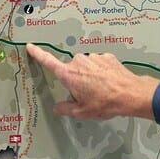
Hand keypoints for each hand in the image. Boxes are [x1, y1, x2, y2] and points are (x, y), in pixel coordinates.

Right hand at [25, 43, 158, 120]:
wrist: (129, 93)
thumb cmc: (103, 103)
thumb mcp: (81, 111)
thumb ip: (65, 108)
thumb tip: (57, 107)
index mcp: (68, 74)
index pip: (48, 62)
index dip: (38, 54)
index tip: (30, 46)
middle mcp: (78, 61)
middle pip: (72, 70)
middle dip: (77, 80)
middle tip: (88, 95)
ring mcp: (93, 57)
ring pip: (87, 67)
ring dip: (90, 76)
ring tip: (102, 90)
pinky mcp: (106, 56)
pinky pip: (99, 64)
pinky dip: (102, 72)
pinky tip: (110, 82)